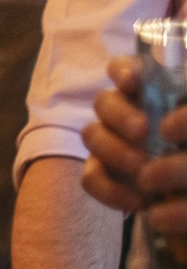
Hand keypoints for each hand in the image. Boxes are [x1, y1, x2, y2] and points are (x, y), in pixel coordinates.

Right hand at [83, 59, 186, 240]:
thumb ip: (184, 114)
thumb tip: (179, 119)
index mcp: (146, 92)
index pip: (123, 68)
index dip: (123, 71)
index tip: (132, 82)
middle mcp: (121, 111)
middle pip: (103, 101)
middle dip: (120, 115)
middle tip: (142, 131)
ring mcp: (107, 141)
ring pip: (91, 134)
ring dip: (115, 150)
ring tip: (143, 169)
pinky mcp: (101, 172)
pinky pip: (91, 177)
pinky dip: (111, 189)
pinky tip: (138, 201)